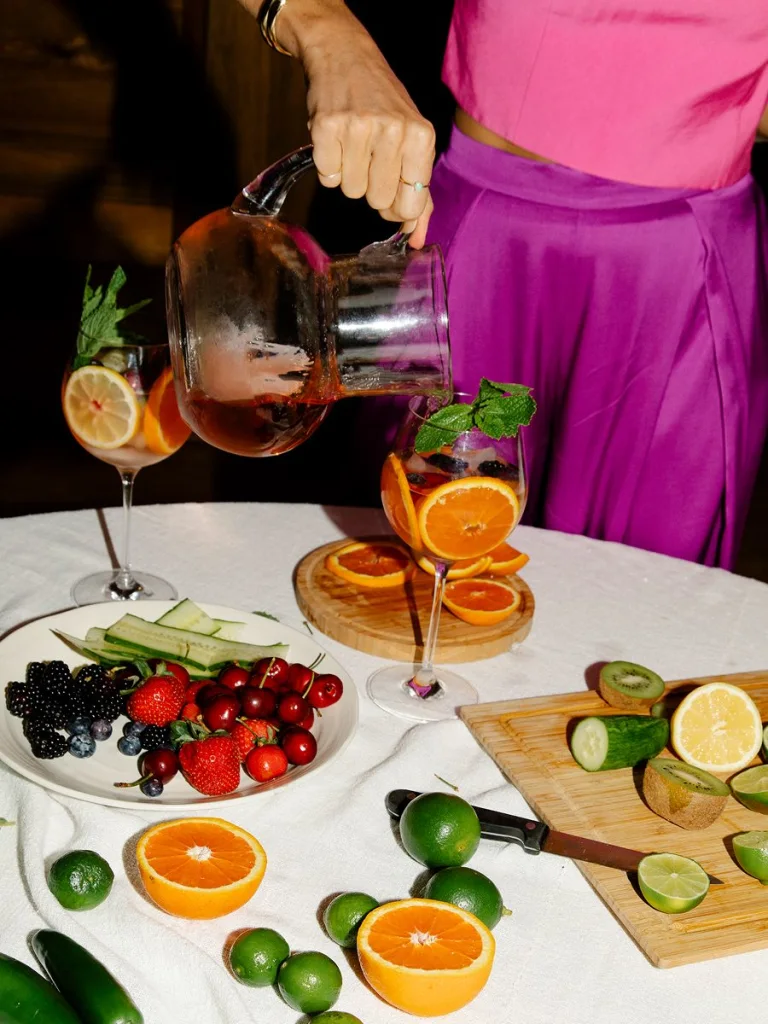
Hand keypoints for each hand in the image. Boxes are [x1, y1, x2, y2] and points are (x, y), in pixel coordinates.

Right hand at [277, 1, 435, 246]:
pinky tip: (335, 141)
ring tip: (353, 146)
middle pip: (378, 200)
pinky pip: (327, 177)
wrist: (346, 56)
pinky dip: (329, 166)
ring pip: (351, 191)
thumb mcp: (412, 141)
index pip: (411, 202)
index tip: (393, 187)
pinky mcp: (326, 127)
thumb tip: (417, 239)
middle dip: (371, 187)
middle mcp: (392, 131)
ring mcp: (358, 128)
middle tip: (370, 157)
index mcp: (420, 137)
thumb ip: (419, 193)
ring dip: (348, 176)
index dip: (397, 205)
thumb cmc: (384, 104)